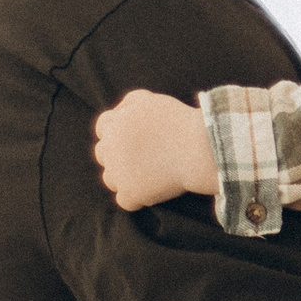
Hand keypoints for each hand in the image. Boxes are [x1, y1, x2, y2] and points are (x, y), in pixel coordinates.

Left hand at [95, 89, 216, 210]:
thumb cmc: (178, 122)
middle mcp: (110, 149)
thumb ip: (128, 102)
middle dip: (117, 155)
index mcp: (114, 125)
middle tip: (142, 157)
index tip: (134, 138)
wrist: (198, 149)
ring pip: (110, 179)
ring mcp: (118, 173)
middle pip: (103, 154)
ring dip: (124, 178)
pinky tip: (152, 190)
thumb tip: (118, 113)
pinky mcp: (130, 194)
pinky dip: (136, 198)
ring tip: (148, 175)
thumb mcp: (150, 100)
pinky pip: (124, 200)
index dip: (117, 132)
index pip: (103, 128)